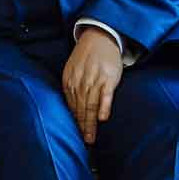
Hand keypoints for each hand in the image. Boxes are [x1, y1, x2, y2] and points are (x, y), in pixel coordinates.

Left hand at [61, 26, 121, 146]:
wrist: (99, 36)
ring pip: (91, 105)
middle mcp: (80, 82)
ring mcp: (94, 80)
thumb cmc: (87, 56)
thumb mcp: (73, 70)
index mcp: (70, 81)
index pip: (71, 106)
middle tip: (84, 143)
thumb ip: (72, 88)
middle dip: (82, 127)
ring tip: (91, 138)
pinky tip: (103, 118)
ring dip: (90, 123)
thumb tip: (72, 108)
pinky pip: (106, 95)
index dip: (74, 122)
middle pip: (80, 109)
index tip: (75, 136)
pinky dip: (104, 106)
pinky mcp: (108, 78)